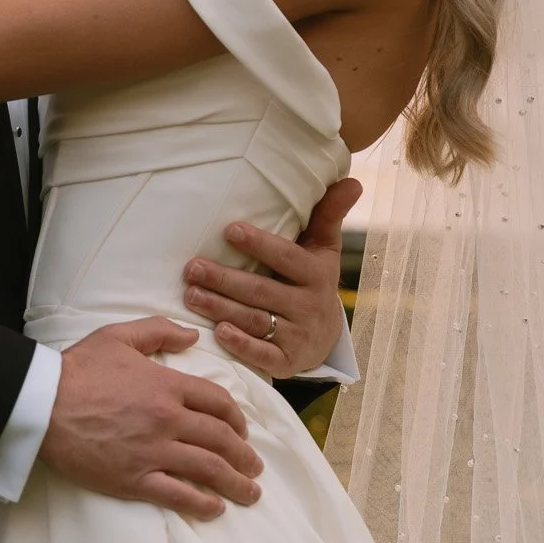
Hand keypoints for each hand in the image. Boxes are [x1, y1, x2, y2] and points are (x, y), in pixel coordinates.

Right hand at [40, 317, 262, 519]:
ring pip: (208, 469)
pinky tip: (215, 508)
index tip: (243, 430)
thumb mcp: (119, 336)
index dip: (237, 418)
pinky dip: (202, 504)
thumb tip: (192, 336)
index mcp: (167, 385)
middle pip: (221, 439)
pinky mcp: (133, 478)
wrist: (41, 403)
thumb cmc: (77, 369)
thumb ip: (159, 332)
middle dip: (244, 455)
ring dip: (235, 483)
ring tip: (249, 493)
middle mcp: (168, 419)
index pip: (218, 402)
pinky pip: (178, 495)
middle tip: (254, 467)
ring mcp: (153, 451)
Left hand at [180, 176, 362, 379]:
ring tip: (191, 295)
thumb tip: (352, 181)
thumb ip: (329, 215)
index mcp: (317, 274)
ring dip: (221, 308)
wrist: (326, 337)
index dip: (260, 245)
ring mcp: (298, 335)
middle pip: (262, 291)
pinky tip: (217, 332)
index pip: (287, 257)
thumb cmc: (313, 280)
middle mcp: (309, 305)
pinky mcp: (287, 361)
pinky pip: (263, 355)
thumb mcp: (324, 249)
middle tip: (191, 268)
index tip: (230, 230)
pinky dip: (241, 345)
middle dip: (225, 279)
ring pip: (255, 320)